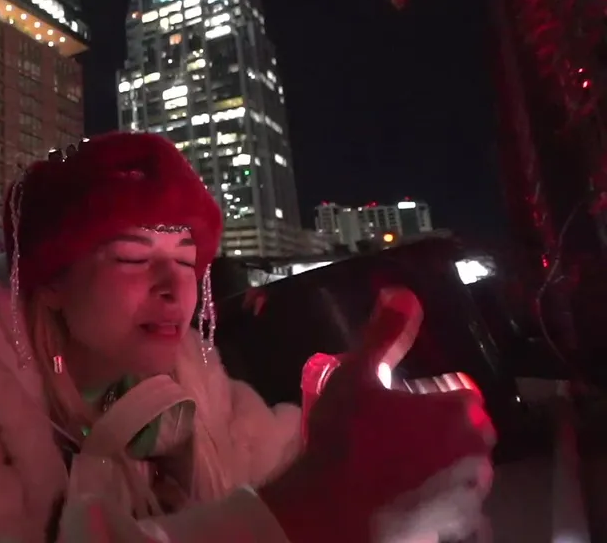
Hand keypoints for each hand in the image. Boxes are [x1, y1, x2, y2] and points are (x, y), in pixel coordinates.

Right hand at [261, 287, 494, 541]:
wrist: (336, 511)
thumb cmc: (345, 439)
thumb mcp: (356, 376)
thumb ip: (384, 334)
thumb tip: (402, 292)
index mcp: (458, 408)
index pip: (457, 390)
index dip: (426, 394)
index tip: (395, 405)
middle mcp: (476, 447)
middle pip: (464, 426)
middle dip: (437, 427)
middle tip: (392, 433)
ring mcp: (471, 488)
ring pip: (461, 462)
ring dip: (439, 460)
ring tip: (394, 463)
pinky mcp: (460, 521)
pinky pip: (456, 499)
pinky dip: (438, 494)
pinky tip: (403, 492)